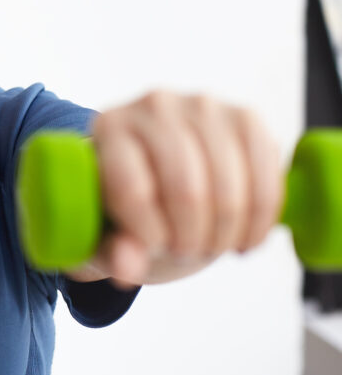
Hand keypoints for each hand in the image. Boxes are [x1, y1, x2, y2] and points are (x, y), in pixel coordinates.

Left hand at [69, 91, 282, 287]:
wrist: (160, 174)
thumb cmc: (126, 208)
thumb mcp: (108, 234)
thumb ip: (113, 252)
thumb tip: (128, 269)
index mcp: (109, 128)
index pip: (133, 189)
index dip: (149, 234)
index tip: (153, 251)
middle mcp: (153, 105)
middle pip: (186, 189)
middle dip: (190, 239)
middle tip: (184, 254)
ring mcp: (202, 105)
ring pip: (228, 187)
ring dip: (224, 233)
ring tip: (209, 246)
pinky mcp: (245, 117)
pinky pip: (266, 177)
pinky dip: (259, 220)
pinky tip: (243, 240)